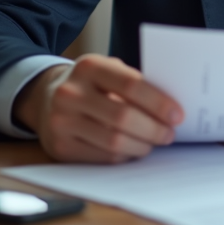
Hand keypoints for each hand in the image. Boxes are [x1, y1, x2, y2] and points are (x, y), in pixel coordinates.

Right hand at [14, 53, 183, 162]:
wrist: (45, 97)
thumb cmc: (91, 84)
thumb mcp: (108, 70)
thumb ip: (134, 83)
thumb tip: (170, 108)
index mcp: (89, 67)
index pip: (131, 85)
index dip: (158, 102)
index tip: (177, 115)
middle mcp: (70, 93)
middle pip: (123, 117)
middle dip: (154, 129)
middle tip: (169, 134)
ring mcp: (61, 121)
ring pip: (114, 142)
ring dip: (142, 146)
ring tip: (154, 142)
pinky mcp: (60, 147)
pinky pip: (102, 157)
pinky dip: (124, 156)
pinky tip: (133, 149)